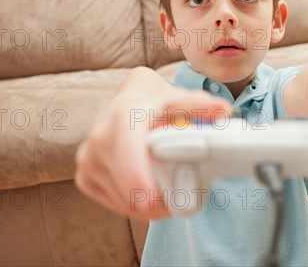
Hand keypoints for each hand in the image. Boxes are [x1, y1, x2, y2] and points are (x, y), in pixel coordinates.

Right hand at [75, 88, 231, 219]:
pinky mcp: (84, 175)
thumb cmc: (155, 104)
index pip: (127, 154)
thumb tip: (223, 113)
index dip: (138, 180)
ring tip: (166, 198)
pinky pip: (110, 202)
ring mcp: (88, 159)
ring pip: (121, 200)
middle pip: (127, 187)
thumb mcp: (178, 100)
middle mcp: (99, 139)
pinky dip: (129, 205)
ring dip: (144, 207)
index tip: (153, 201)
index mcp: (122, 119)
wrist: (126, 100)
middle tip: (178, 203)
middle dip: (155, 203)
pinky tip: (144, 195)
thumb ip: (201, 106)